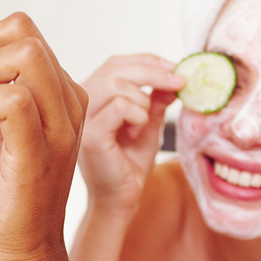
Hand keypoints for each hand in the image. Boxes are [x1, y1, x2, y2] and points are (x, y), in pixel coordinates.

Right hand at [79, 54, 181, 214]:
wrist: (122, 199)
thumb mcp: (148, 123)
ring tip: (144, 123)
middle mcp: (81, 102)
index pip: (116, 63)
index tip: (176, 69)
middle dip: (154, 72)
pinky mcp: (91, 135)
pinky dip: (137, 115)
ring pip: (116, 84)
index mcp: (92, 94)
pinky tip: (136, 132)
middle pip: (116, 68)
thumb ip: (155, 99)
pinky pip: (119, 106)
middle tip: (179, 83)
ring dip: (143, 100)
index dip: (147, 61)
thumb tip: (173, 76)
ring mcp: (83, 118)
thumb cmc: (130, 163)